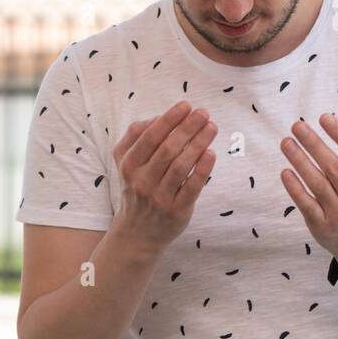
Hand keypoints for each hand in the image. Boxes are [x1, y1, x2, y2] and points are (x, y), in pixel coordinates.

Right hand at [112, 100, 217, 254]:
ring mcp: (159, 198)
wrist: (137, 233)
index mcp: (129, 166)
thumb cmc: (136, 189)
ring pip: (180, 166)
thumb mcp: (126, 164)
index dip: (169, 119)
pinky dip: (202, 169)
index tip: (186, 105)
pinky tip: (211, 153)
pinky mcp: (176, 211)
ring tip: (212, 127)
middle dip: (187, 127)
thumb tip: (156, 118)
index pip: (150, 137)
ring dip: (198, 143)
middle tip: (204, 113)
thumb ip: (134, 138)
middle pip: (167, 149)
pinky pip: (192, 187)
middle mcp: (141, 182)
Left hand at [279, 111, 337, 273]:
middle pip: (332, 166)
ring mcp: (337, 211)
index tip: (324, 117)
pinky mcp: (320, 224)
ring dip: (300, 162)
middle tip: (297, 125)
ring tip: (286, 142)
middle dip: (314, 144)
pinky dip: (295, 189)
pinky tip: (284, 172)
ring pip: (317, 183)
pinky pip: (306, 204)